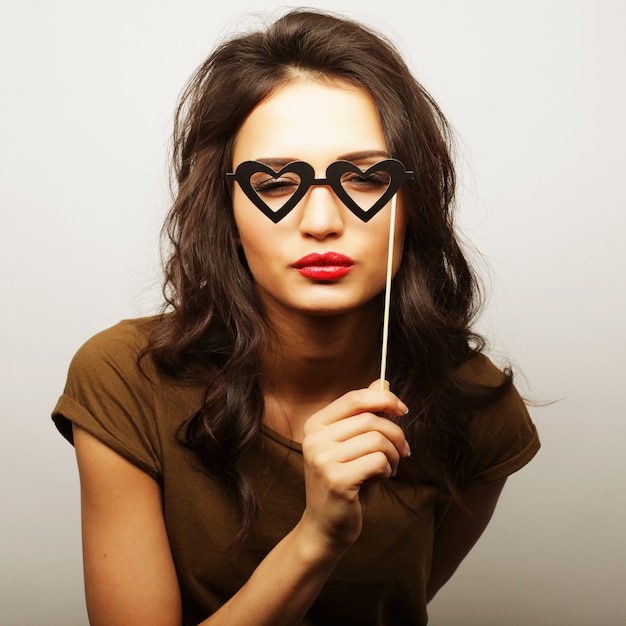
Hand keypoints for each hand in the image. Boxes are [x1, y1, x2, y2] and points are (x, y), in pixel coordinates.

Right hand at [299, 381, 409, 552]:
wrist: (326, 526)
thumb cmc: (345, 482)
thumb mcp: (353, 444)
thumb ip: (364, 414)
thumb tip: (382, 382)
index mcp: (315, 425)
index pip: (354, 398)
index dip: (383, 398)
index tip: (402, 409)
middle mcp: (314, 439)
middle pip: (370, 419)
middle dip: (396, 433)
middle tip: (402, 451)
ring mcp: (322, 460)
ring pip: (377, 439)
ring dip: (393, 454)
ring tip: (390, 467)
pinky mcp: (336, 480)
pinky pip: (378, 460)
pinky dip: (387, 469)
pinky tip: (380, 478)